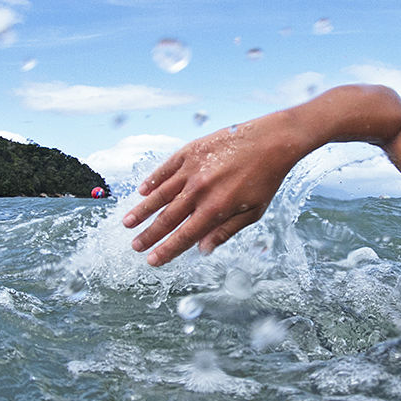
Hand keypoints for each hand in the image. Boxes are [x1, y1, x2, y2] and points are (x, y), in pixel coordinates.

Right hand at [122, 114, 302, 265]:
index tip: (152, 260)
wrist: (272, 140)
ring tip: (127, 223)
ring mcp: (192, 169)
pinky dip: (152, 181)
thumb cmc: (265, 178)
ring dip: (142, 210)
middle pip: (167, 218)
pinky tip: (142, 191)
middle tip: (135, 246)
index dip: (166, 250)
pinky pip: (165, 169)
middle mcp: (200, 190)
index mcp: (215, 209)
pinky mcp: (190, 151)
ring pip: (160, 194)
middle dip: (149, 235)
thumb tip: (202, 249)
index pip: (184, 236)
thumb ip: (225, 231)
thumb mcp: (253, 212)